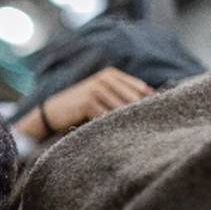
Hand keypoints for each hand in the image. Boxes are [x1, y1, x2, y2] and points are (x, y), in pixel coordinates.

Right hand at [16, 67, 154, 140]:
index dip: (150, 103)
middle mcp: (105, 79)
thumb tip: (154, 103)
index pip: (140, 89)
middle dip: (140, 113)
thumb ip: (122, 97)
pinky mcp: (88, 101)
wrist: (52, 112)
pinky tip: (116, 134)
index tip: (158, 117)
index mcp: (112, 75)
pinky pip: (107, 116)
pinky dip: (112, 125)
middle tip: (149, 128)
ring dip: (128, 121)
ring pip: (122, 108)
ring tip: (136, 134)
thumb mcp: (102, 96)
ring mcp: (96, 89)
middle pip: (133, 98)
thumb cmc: (82, 108)